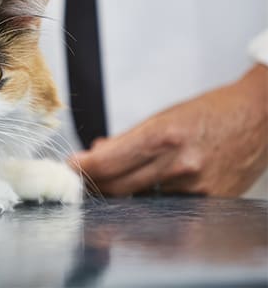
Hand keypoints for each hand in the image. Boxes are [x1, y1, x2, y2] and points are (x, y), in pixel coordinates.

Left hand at [70, 64, 267, 196]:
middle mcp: (178, 164)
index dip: (82, 169)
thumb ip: (126, 140)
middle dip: (95, 184)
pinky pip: (166, 207)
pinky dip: (149, 199)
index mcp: (162, 135)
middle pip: (117, 188)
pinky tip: (146, 188)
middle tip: (84, 178)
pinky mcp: (209, 201)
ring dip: (122, 192)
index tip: (71, 167)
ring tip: (116, 180)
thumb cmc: (208, 112)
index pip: (106, 164)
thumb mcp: (162, 117)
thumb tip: (94, 155)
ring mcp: (195, 187)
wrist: (258, 116)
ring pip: (140, 200)